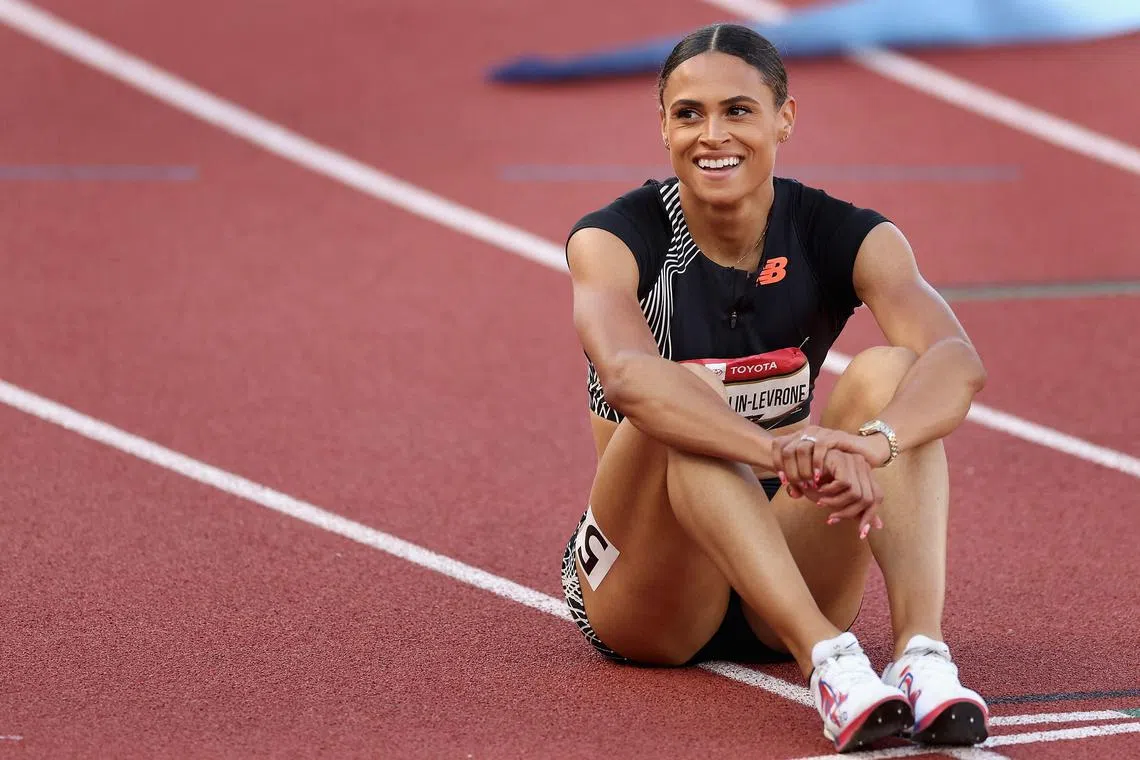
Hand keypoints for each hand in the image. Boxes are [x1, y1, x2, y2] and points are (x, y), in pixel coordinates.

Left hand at [770, 425, 888, 489]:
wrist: (866, 453)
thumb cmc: (839, 466)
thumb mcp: (817, 475)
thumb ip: (804, 483)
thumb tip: (792, 493)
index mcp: (800, 437)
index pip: (778, 445)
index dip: (776, 463)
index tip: (784, 481)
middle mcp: (808, 432)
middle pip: (787, 449)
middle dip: (790, 471)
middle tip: (798, 485)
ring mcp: (821, 433)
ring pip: (801, 449)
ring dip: (802, 469)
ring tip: (808, 483)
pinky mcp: (835, 436)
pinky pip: (821, 447)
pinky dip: (817, 463)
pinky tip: (818, 476)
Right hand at [771, 430, 885, 538]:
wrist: (797, 462)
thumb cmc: (816, 481)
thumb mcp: (838, 499)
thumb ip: (856, 509)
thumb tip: (879, 526)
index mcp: (865, 474)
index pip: (877, 498)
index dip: (870, 516)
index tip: (860, 533)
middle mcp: (863, 466)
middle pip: (869, 499)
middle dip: (849, 514)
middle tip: (831, 519)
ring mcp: (855, 462)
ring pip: (857, 495)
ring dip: (836, 503)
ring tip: (820, 503)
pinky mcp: (844, 460)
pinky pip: (845, 485)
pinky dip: (830, 492)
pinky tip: (818, 490)